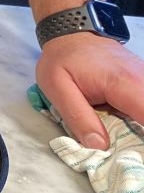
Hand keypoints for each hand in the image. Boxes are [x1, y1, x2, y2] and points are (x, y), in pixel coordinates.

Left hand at [35, 32, 143, 148]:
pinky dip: (141, 121)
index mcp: (123, 84)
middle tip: (131, 160)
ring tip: (131, 151)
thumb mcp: (57, 87)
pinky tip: (131, 134)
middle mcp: (143, 81)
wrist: (72, 33)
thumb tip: (99, 147)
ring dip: (142, 132)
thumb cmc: (62, 59)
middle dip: (143, 140)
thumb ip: (78, 117)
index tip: (139, 159)